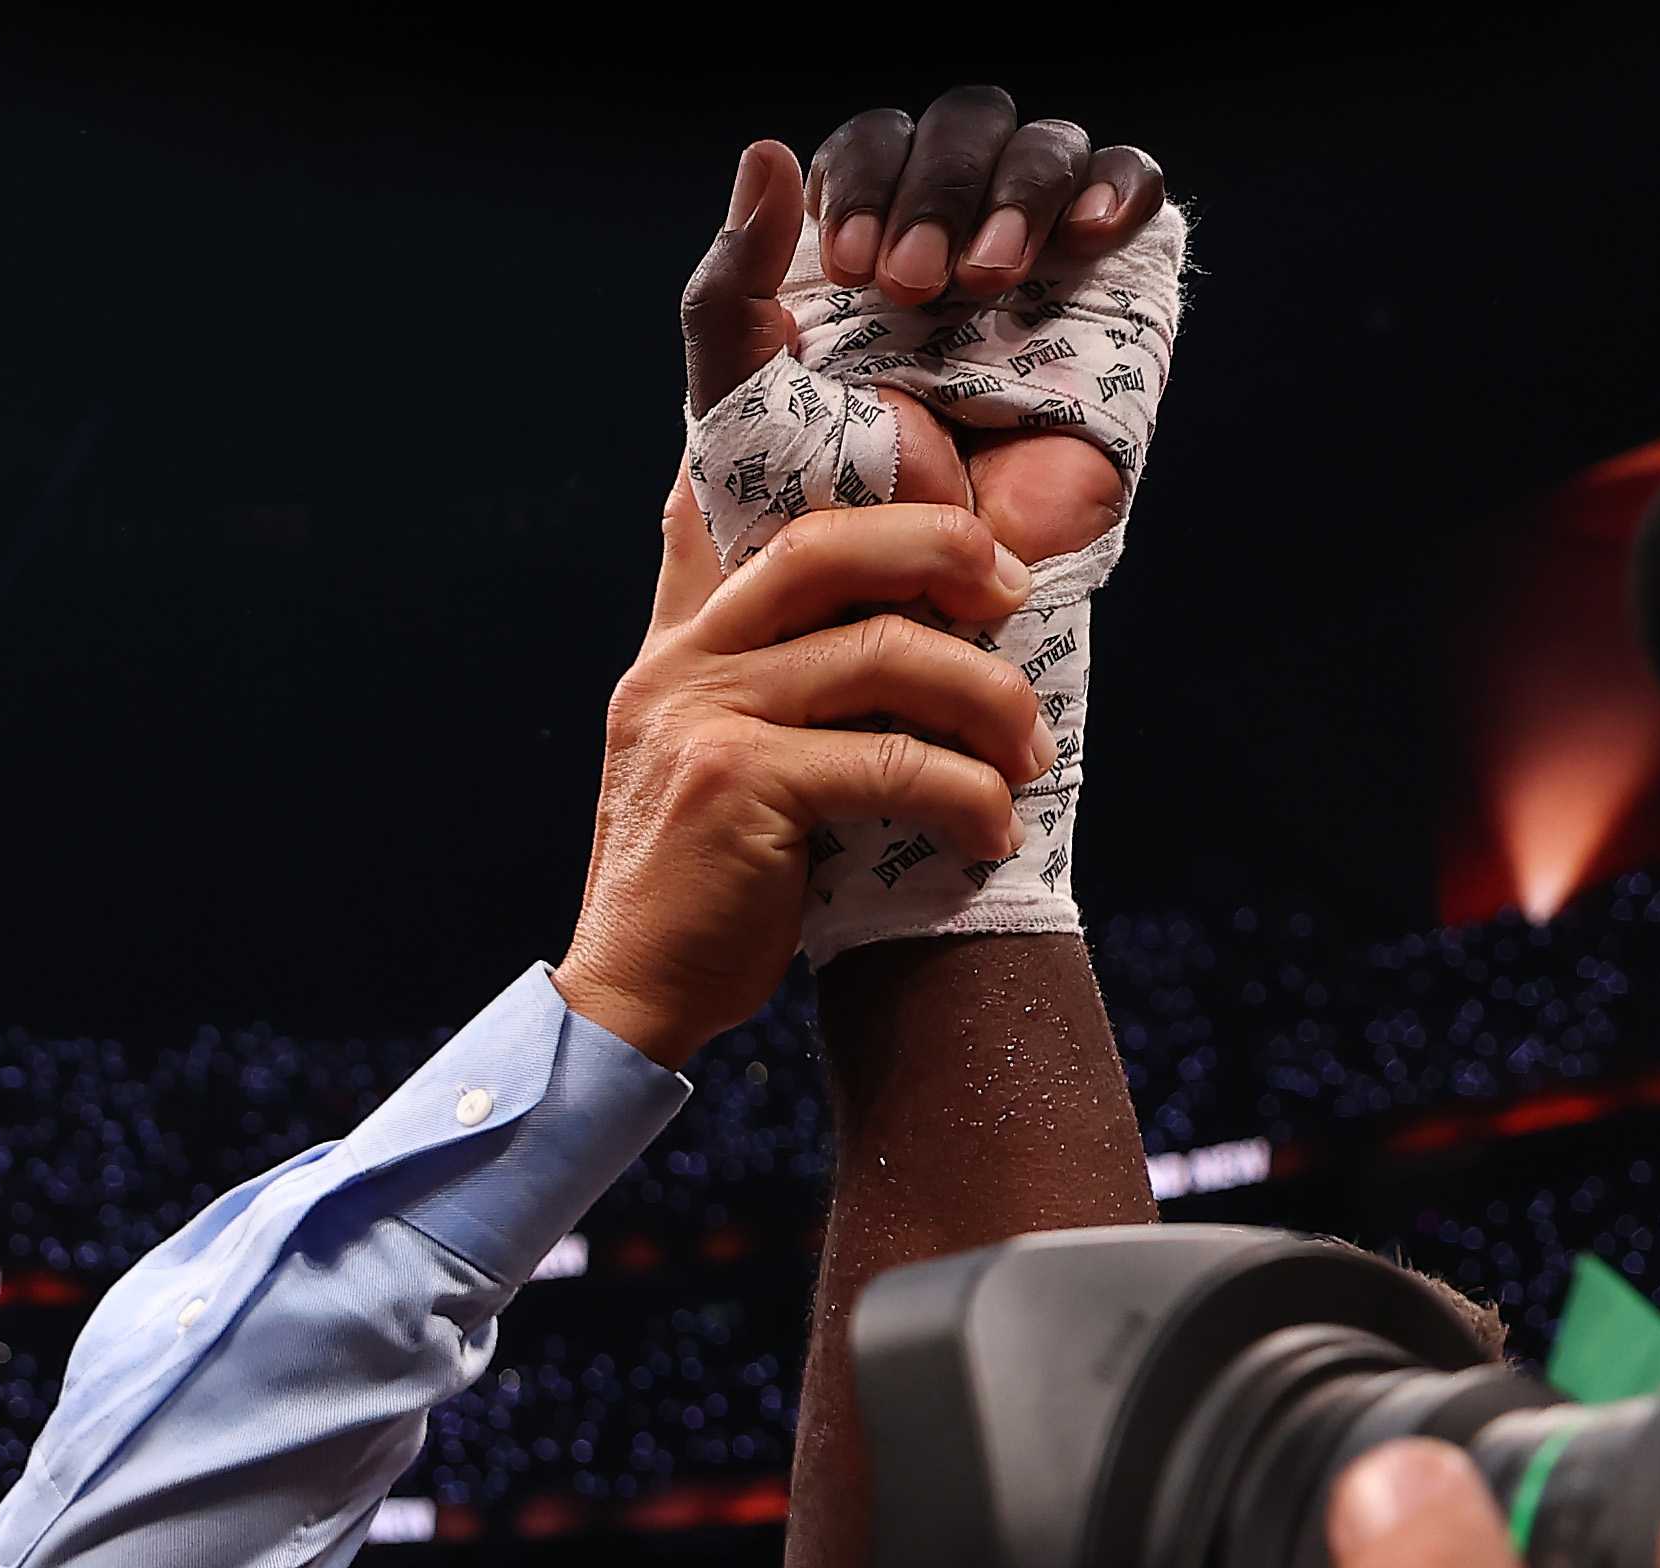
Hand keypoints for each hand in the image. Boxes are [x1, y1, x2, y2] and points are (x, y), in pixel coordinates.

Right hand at [550, 503, 1044, 1068]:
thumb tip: (875, 637)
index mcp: (674, 646)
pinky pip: (890, 763)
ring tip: (1028, 754)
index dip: (823, 481)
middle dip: (940, 550)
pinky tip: (990, 832)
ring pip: (883, 655)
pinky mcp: (740, 785)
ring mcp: (704, 718)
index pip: (725, 511)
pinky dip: (965, 794)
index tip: (932, 501)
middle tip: (1013, 594)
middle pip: (826, 548)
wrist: (631, 993)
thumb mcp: (698, 757)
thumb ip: (750, 688)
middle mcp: (680, 663)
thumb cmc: (696, 887)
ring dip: (985, 698)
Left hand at [680, 98, 1168, 574]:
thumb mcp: (745, 398)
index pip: (879, 145)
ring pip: (1045, 148)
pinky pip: (1131, 188)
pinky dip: (1116, 185)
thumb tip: (765, 152)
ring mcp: (1036, 268)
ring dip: (1018, 190)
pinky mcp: (1109, 299)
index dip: (869, 177)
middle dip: (938, 189)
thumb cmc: (822, 514)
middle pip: (965, 129)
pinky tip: (1088, 231)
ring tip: (991, 278)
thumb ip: (731, 286)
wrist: (916, 594)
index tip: (855, 266)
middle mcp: (949, 246)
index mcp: (864, 250)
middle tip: (914, 285)